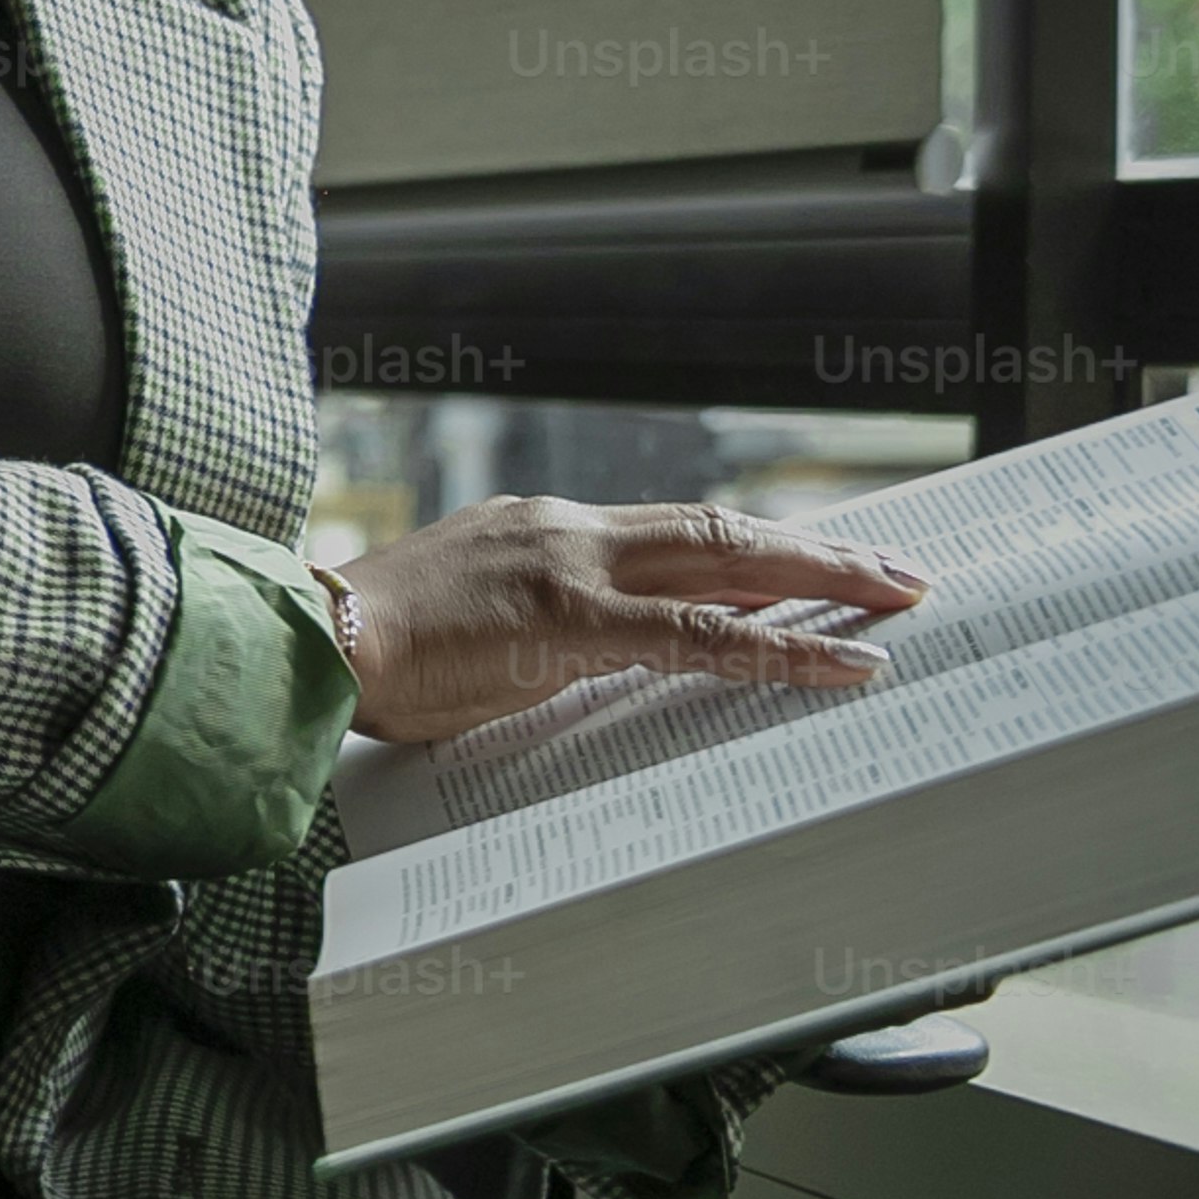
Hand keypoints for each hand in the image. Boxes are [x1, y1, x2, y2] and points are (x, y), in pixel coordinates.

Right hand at [330, 496, 932, 745]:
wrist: (300, 642)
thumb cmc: (360, 650)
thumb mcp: (458, 623)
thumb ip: (524, 631)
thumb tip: (568, 668)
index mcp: (538, 532)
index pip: (670, 535)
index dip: (751, 548)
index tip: (811, 563)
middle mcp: (566, 533)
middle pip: (719, 531)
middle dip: (816, 548)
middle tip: (897, 569)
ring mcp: (571, 571)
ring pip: (727, 564)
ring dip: (823, 579)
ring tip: (897, 598)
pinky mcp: (569, 623)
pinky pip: (700, 636)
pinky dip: (782, 648)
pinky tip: (842, 660)